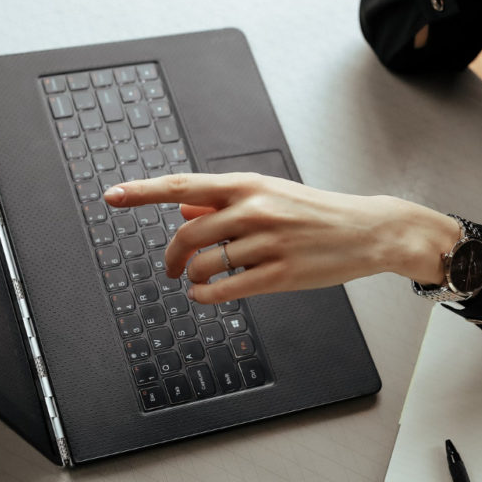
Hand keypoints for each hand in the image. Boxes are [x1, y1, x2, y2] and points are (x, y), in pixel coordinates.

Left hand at [103, 173, 460, 303]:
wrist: (369, 230)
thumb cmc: (319, 212)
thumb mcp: (272, 195)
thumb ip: (226, 200)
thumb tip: (184, 205)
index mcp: (250, 185)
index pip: (184, 185)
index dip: (143, 191)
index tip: (112, 195)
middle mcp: (255, 209)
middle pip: (188, 232)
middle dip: (172, 255)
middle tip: (173, 266)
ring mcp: (268, 243)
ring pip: (205, 263)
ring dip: (192, 275)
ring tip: (198, 279)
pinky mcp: (280, 274)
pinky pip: (226, 290)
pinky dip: (207, 295)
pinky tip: (208, 295)